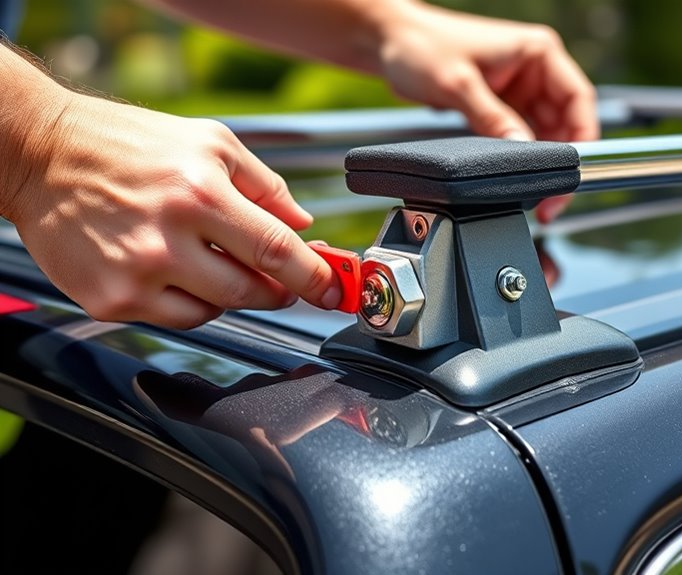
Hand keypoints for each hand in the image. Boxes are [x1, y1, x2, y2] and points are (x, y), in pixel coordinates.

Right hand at [6, 90, 339, 328]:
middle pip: (251, 291)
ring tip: (213, 259)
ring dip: (232, 294)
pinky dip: (191, 303)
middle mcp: (168, 239)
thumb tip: (304, 225)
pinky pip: (175, 319)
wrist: (41, 154)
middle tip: (281, 278)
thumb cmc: (129, 144)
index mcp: (200, 193)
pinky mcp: (110, 299)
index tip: (335, 292)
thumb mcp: (210, 142)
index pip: (277, 250)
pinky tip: (177, 270)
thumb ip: (265, 186)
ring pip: (216, 311)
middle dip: (279, 289)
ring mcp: (137, 275)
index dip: (315, 278)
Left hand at [377, 2, 597, 221]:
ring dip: (541, 163)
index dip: (582, 138)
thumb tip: (522, 151)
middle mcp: (534, 70)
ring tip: (535, 193)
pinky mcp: (501, 107)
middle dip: (561, 160)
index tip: (572, 170)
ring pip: (546, 135)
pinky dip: (521, 159)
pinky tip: (515, 179)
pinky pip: (521, 137)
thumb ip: (492, 118)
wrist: (388, 42)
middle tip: (551, 197)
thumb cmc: (421, 45)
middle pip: (566, 123)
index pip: (578, 98)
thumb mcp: (459, 84)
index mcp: (537, 52)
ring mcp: (519, 90)